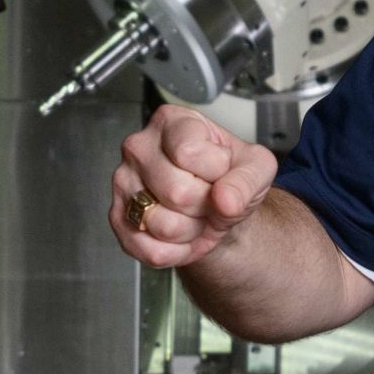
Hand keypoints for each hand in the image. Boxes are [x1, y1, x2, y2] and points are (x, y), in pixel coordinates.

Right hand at [109, 105, 277, 268]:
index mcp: (172, 122)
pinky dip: (178, 251)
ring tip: (197, 215)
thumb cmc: (228, 177)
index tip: (220, 169)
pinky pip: (152, 250)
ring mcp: (123, 183)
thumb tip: (226, 200)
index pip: (189, 153)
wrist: (216, 205)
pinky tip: (184, 233)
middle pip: (178, 193)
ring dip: (193, 230)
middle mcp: (140, 147)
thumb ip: (248, 179)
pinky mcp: (118, 218)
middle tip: (210, 199)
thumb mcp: (255, 168)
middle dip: (206, 206)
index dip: (216, 171)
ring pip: (164, 226)